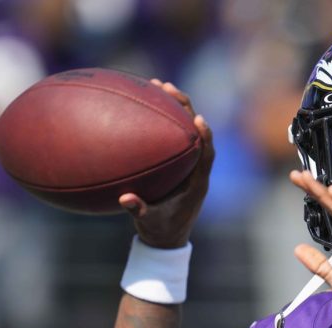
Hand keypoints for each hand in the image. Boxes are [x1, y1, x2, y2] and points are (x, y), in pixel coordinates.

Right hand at [119, 80, 213, 248]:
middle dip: (185, 108)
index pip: (206, 155)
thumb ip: (139, 210)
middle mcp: (196, 169)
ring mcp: (188, 165)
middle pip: (196, 132)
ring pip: (185, 130)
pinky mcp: (178, 163)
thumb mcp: (148, 222)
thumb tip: (126, 198)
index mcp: (197, 183)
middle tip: (167, 87)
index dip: (205, 136)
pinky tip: (144, 106)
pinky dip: (162, 121)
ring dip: (175, 108)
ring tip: (157, 85)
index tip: (199, 119)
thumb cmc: (160, 230)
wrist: (167, 238)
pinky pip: (172, 137)